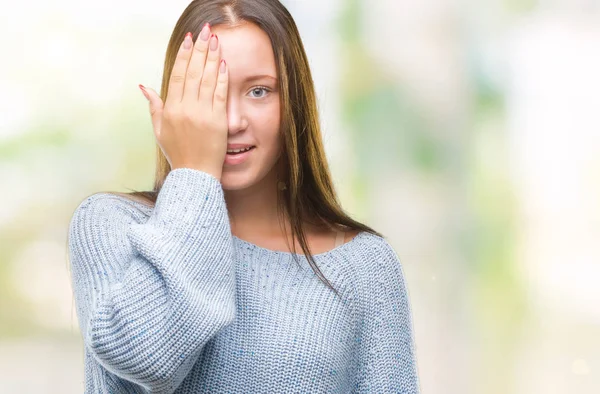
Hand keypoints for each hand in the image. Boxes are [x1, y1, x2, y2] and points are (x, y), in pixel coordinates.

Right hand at [139, 23, 228, 180]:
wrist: (195, 175)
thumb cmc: (178, 154)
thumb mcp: (160, 130)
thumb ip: (154, 106)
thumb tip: (143, 86)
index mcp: (171, 109)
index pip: (177, 75)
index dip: (183, 55)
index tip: (188, 39)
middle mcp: (186, 109)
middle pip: (193, 72)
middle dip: (200, 49)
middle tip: (205, 31)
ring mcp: (202, 115)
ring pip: (207, 80)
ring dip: (212, 58)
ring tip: (216, 40)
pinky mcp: (218, 121)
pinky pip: (220, 95)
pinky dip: (222, 78)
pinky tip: (224, 64)